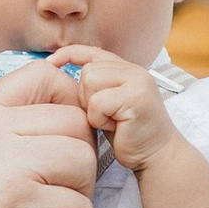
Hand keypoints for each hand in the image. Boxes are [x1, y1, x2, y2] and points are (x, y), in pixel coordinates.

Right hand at [0, 79, 95, 207]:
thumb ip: (10, 134)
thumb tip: (76, 107)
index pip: (41, 74)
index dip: (69, 102)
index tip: (62, 141)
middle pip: (74, 121)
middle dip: (77, 163)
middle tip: (50, 196)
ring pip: (83, 160)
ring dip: (76, 198)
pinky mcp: (17, 205)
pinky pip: (80, 207)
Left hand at [59, 46, 173, 172]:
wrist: (157, 155)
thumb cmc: (129, 134)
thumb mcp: (109, 105)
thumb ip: (96, 87)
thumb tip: (61, 74)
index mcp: (128, 69)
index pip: (93, 52)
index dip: (70, 54)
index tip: (51, 61)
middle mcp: (134, 71)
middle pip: (88, 71)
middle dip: (86, 97)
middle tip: (105, 116)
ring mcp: (137, 82)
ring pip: (90, 83)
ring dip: (92, 108)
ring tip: (110, 120)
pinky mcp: (135, 98)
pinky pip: (97, 103)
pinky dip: (99, 119)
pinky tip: (115, 128)